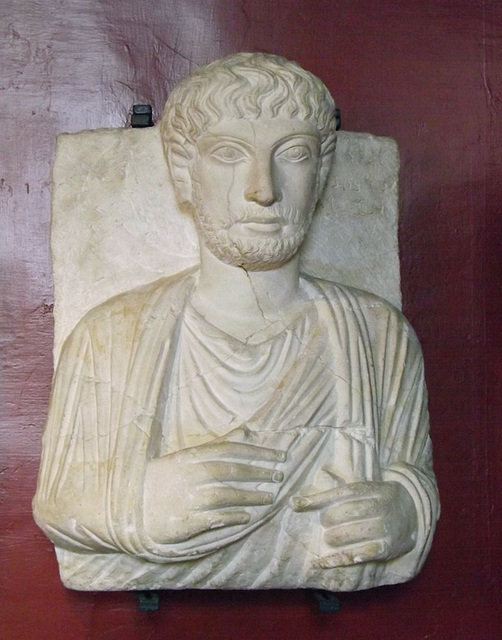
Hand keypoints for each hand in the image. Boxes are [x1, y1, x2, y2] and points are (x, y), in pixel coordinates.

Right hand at [144, 432, 287, 543]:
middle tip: (280, 475)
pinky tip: (247, 517)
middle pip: (232, 470)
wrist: (129, 507)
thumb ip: (216, 447)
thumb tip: (245, 432)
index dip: (258, 452)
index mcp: (191, 456)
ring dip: (251, 496)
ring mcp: (188, 498)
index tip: (279, 455)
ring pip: (227, 494)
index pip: (231, 449)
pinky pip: (215, 517)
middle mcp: (191, 475)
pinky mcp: (186, 521)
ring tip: (269, 498)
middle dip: (259, 472)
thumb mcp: (185, 457)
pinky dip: (233, 516)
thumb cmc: (162, 479)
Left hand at [292, 481, 416, 567]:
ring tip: (329, 538)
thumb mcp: (367, 488)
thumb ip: (339, 492)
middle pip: (341, 514)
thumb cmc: (381, 499)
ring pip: (347, 534)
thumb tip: (301, 499)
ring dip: (332, 538)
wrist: (415, 513)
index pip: (339, 494)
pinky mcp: (386, 548)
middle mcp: (379, 507)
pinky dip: (337, 560)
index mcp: (372, 489)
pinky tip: (322, 562)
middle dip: (327, 520)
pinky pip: (357, 555)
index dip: (316, 500)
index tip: (294, 504)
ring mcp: (384, 528)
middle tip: (326, 523)